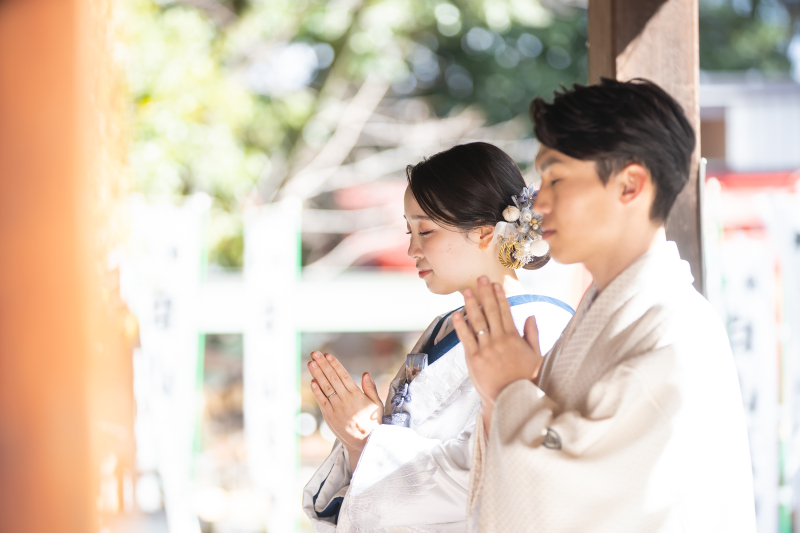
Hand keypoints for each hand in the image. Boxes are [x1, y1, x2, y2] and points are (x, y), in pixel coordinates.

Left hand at [308, 351, 383, 468]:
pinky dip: (317, 391)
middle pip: (332, 378)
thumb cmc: (373, 421)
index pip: (343, 375)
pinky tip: (313, 382)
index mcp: (357, 395)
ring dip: (317, 374)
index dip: (335, 364)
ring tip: (311, 363)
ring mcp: (336, 408)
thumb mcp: (377, 403)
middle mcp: (345, 400)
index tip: (328, 355)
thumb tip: (365, 373)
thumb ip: (370, 388)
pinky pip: (322, 401)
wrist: (366, 442)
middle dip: (323, 365)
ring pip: (325, 388)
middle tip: (315, 353)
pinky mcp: (330, 416)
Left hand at [452, 277, 542, 411]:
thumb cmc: (527, 378)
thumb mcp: (536, 356)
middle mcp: (499, 340)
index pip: (505, 311)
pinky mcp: (474, 358)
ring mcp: (486, 348)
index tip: (496, 284)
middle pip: (490, 312)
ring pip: (477, 322)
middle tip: (480, 278)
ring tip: (466, 291)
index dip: (499, 296)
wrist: (513, 399)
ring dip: (471, 304)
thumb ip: (533, 335)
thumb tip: (530, 316)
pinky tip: (457, 313)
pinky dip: (461, 325)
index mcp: (514, 338)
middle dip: (485, 293)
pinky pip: (466, 338)